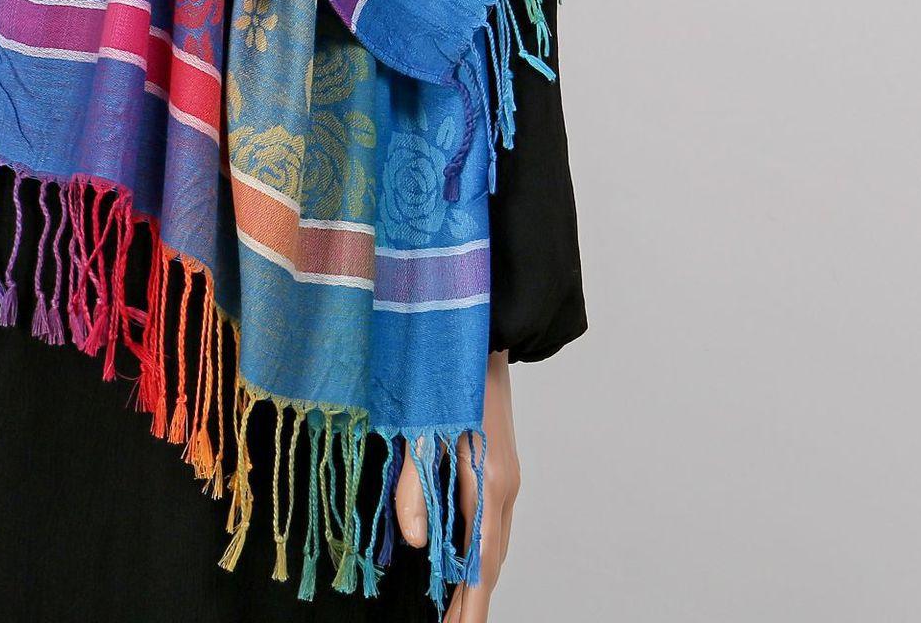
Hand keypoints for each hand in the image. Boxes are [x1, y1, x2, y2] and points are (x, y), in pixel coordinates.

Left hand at [392, 349, 518, 620]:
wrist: (483, 326)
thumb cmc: (447, 370)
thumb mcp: (423, 426)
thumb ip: (416, 485)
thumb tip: (418, 543)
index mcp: (489, 483)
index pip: (481, 563)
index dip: (468, 604)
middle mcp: (504, 486)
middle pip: (491, 560)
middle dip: (472, 600)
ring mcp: (504, 474)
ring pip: (493, 541)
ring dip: (475, 576)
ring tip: (454, 606)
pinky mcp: (496, 462)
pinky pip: (490, 520)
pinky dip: (476, 547)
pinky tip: (459, 553)